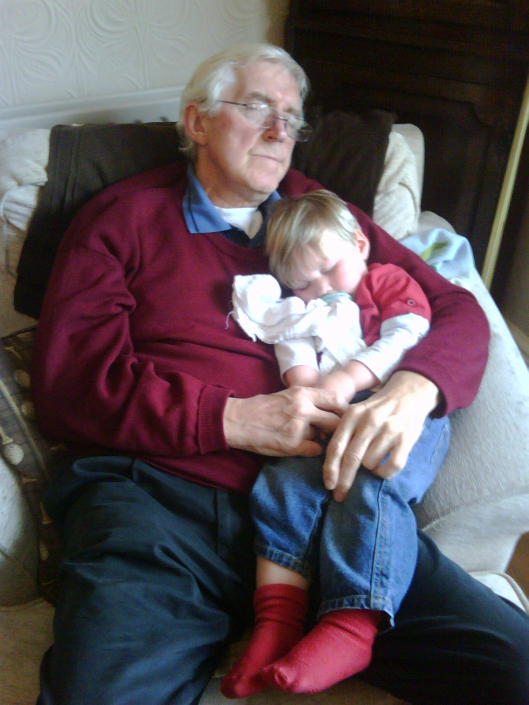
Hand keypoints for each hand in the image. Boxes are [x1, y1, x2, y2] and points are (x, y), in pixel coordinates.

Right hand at [223, 387, 347, 456]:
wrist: (239, 421)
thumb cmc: (262, 407)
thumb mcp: (287, 395)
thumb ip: (308, 400)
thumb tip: (330, 410)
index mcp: (302, 394)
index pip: (336, 399)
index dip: (344, 409)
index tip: (344, 416)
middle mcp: (303, 409)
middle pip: (335, 421)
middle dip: (335, 428)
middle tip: (330, 432)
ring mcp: (299, 429)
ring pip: (323, 436)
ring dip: (319, 438)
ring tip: (304, 436)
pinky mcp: (293, 446)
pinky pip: (315, 450)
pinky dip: (311, 450)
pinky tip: (300, 446)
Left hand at [323, 371, 439, 500]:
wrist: (408, 394)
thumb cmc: (376, 408)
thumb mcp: (356, 412)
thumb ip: (343, 432)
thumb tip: (330, 464)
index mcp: (352, 415)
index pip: (336, 446)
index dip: (330, 468)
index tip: (328, 485)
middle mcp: (369, 421)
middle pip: (351, 458)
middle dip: (344, 481)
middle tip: (340, 495)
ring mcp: (388, 429)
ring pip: (370, 463)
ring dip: (368, 470)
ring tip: (370, 463)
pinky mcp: (406, 438)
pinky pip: (392, 466)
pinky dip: (384, 473)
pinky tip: (381, 470)